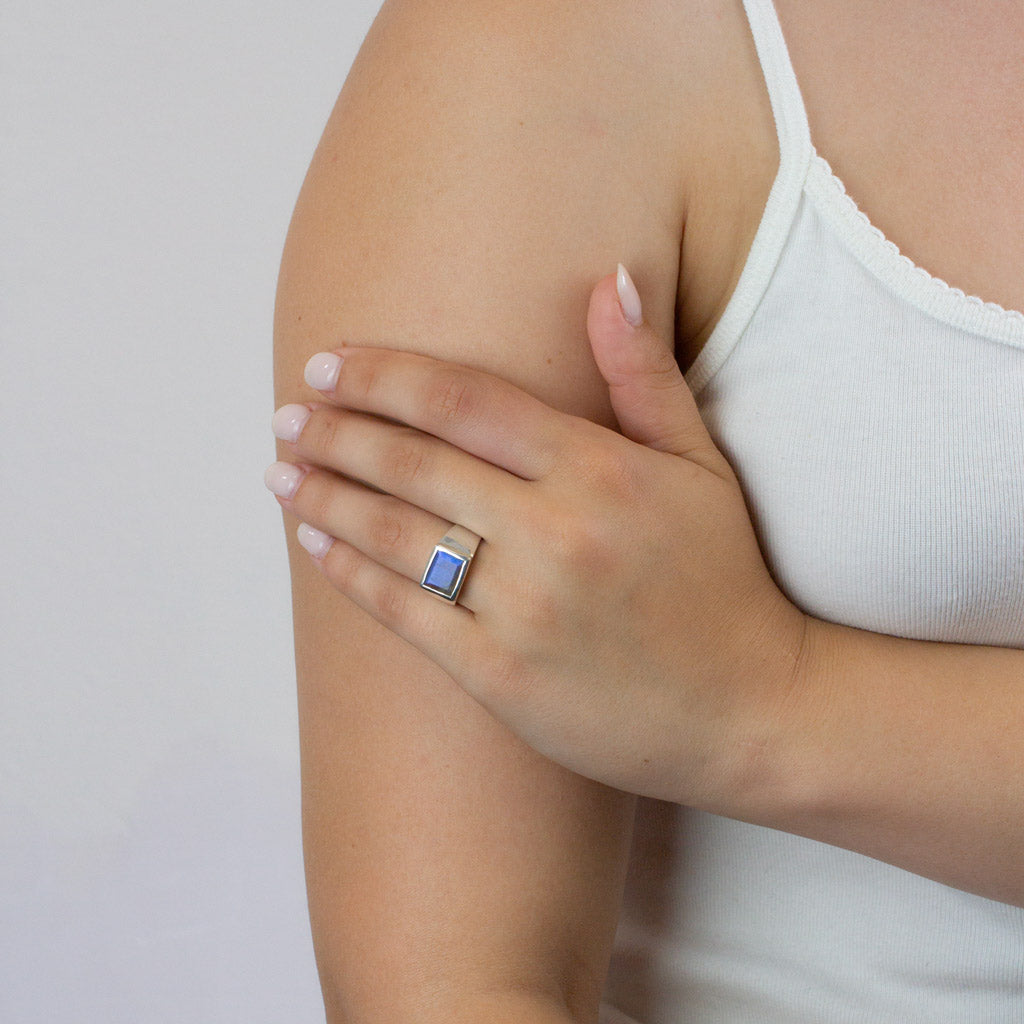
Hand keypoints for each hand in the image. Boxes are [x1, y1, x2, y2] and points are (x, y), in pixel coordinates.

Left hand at [265, 267, 807, 807]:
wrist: (751, 707)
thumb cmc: (723, 578)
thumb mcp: (701, 465)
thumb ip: (644, 373)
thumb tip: (611, 278)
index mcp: (598, 469)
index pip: (463, 401)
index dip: (384, 377)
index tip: (330, 364)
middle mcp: (554, 533)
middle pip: (414, 464)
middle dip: (336, 433)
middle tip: (287, 417)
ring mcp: (524, 609)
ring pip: (398, 536)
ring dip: (326, 499)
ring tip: (280, 474)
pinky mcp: (502, 676)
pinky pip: (407, 615)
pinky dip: (352, 575)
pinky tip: (315, 546)